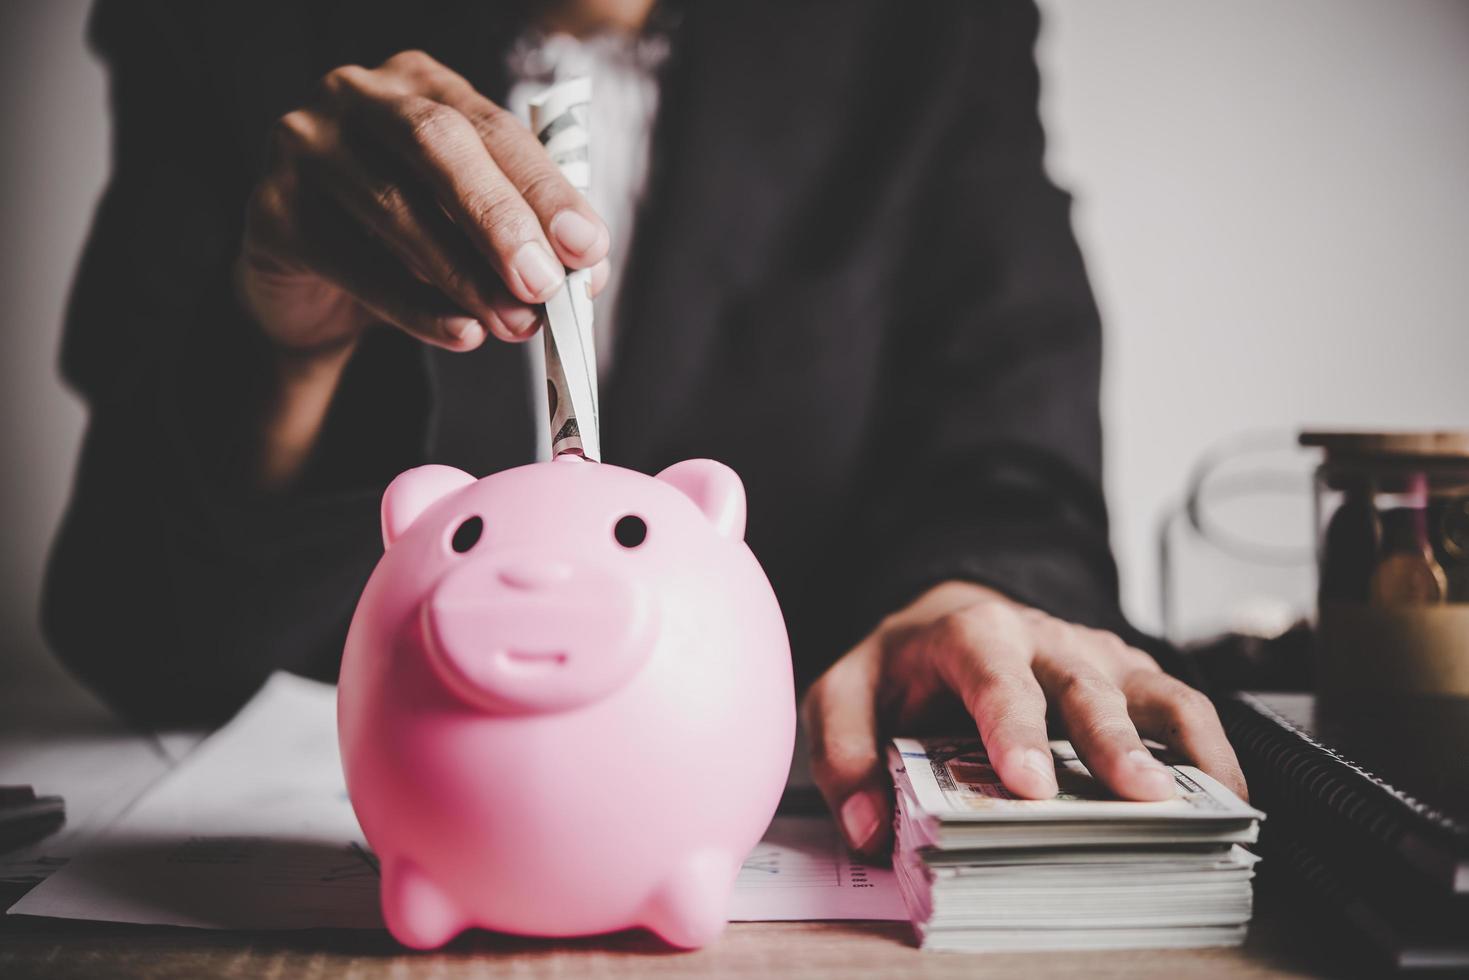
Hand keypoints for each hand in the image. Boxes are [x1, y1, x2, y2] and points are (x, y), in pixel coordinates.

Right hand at [239, 49, 609, 355]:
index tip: (588, 247)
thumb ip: (527, 237)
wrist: (311, 292)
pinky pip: (354, 264)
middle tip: (544, 283)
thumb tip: (584, 271)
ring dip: (465, 276)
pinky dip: (414, 307)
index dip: (545, 190)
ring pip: (395, 208)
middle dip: (500, 220)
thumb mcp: (471, 230)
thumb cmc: (405, 244)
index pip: (494, 128)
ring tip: (514, 323)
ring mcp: (304, 146)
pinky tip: (461, 334)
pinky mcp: (272, 212)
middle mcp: (357, 96)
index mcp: (421, 84)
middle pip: (438, 146)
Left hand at [802, 581, 1246, 854]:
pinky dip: (1210, 750)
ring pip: (1149, 692)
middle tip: (1138, 798)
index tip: (1027, 784)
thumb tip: (869, 827)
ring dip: (1179, 748)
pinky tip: (1225, 799)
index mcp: (970, 635)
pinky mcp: (1130, 677)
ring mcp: (1095, 656)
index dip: (1014, 728)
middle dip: (1112, 743)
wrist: (949, 617)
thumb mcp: (843, 694)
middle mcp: (1043, 639)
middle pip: (1085, 687)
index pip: (995, 677)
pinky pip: (1180, 707)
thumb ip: (842, 752)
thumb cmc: (901, 667)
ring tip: (1206, 807)